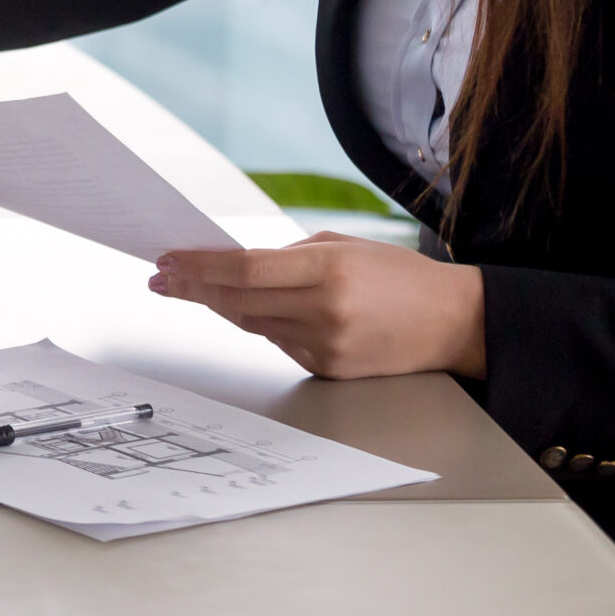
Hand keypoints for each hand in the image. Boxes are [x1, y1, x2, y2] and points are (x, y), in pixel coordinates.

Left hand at [148, 231, 485, 378]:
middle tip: (162, 278)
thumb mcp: (343, 246)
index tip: (168, 260)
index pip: (245, 269)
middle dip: (192, 287)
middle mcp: (325, 312)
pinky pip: (278, 341)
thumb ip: (286, 254)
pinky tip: (250, 308)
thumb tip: (231, 263)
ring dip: (220, 304)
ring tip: (193, 286)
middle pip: (238, 300)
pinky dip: (260, 322)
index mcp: (329, 271)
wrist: (452, 323)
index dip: (200, 266)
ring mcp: (326, 346)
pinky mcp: (328, 369)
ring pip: (251, 323)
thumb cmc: (397, 275)